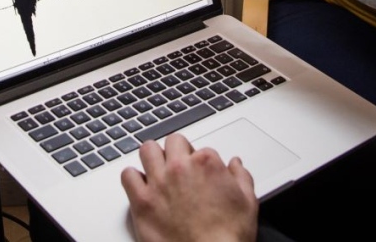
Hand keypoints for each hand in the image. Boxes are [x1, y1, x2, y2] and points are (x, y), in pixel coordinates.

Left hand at [122, 134, 257, 241]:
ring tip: (159, 170)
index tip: (204, 175)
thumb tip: (235, 164)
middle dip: (178, 152)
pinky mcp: (141, 202)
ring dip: (154, 157)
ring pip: (147, 150)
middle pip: (173, 142)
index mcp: (206, 164)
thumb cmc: (227, 237)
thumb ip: (241, 177)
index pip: (202, 149)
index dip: (203, 163)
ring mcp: (158, 183)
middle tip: (181, 167)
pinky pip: (128, 176)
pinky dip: (133, 178)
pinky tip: (142, 187)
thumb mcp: (247, 203)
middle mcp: (180, 168)